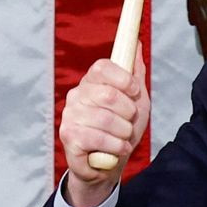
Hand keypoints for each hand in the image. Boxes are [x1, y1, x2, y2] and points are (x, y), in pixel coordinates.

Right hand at [58, 44, 149, 206]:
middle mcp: (77, 95)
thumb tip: (138, 43)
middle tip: (128, 122)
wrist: (109, 163)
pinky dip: (116, 147)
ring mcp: (70, 115)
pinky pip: (99, 139)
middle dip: (129, 113)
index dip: (124, 80)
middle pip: (110, 95)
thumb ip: (135, 72)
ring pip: (107, 120)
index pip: (103, 67)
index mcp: (92, 82)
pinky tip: (116, 149)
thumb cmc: (121, 129)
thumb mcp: (136, 100)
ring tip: (122, 138)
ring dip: (124, 133)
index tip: (134, 92)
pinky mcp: (68, 136)